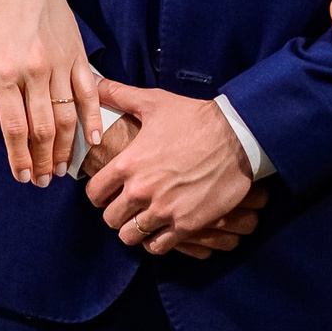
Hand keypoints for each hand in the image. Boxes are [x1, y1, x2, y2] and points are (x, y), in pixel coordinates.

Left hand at [0, 0, 99, 183]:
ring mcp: (59, 63)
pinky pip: (88, 94)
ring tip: (61, 171)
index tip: (22, 177)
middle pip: (41, 129)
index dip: (17, 158)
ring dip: (64, 149)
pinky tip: (92, 142)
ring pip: (66, 117)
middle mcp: (32, 71)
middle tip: (42, 182)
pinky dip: (91, 120)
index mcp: (3, 72)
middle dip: (42, 161)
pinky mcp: (78, 55)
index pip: (13, 128)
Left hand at [85, 79, 267, 258]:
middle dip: (114, 213)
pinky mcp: (187, 224)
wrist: (237, 137)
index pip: (94, 193)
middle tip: (124, 207)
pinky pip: (158, 247)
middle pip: (110, 219)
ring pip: (131, 236)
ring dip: (133, 230)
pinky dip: (156, 242)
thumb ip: (119, 95)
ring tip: (141, 220)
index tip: (105, 192)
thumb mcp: (153, 102)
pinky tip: (160, 230)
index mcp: (128, 164)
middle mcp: (141, 191)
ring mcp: (164, 210)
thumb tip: (95, 83)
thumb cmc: (194, 118)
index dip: (97, 193)